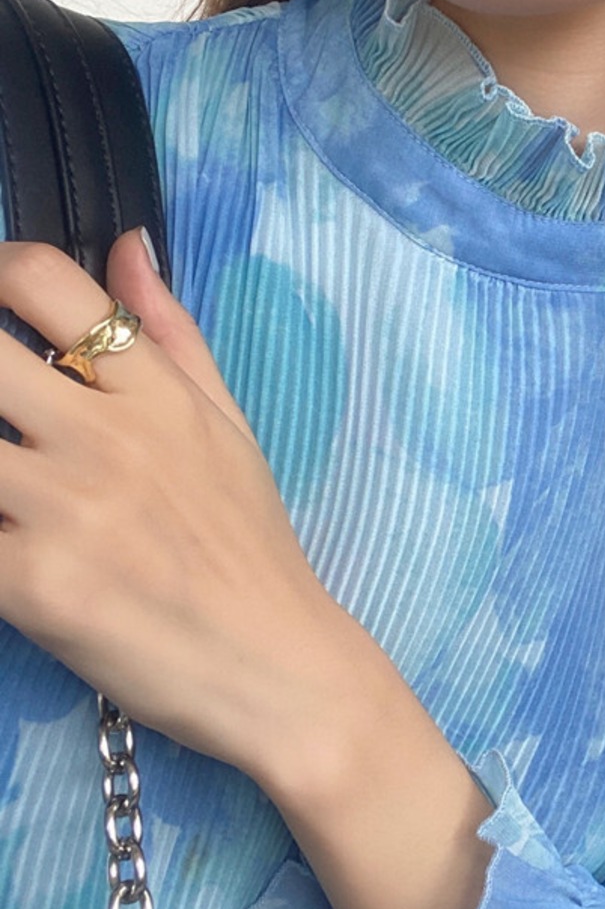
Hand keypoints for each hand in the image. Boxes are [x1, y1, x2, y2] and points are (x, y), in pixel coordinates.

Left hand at [0, 231, 360, 778]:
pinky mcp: (32, 586)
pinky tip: (10, 538)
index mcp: (156, 393)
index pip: (46, 283)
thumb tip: (126, 245)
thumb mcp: (228, 428)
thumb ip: (173, 334)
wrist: (274, 664)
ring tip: (8, 477)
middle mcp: (107, 436)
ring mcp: (65, 509)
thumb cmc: (249, 545)